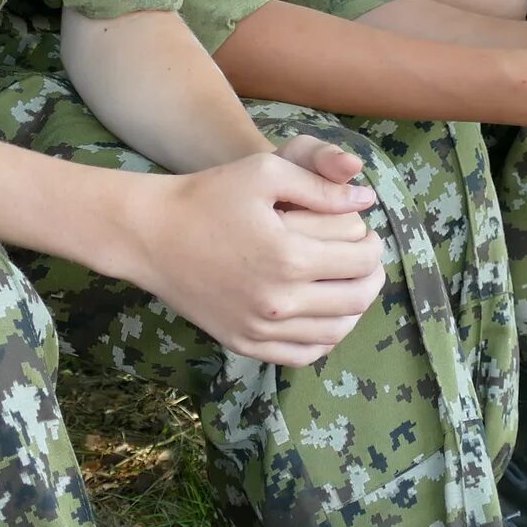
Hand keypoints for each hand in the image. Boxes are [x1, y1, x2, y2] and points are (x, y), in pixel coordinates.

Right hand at [127, 140, 386, 364]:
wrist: (152, 234)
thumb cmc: (209, 194)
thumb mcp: (266, 171)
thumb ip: (322, 186)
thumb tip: (367, 198)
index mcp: (290, 256)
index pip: (361, 261)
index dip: (374, 245)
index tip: (368, 234)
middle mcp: (279, 301)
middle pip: (355, 299)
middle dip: (371, 277)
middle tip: (366, 260)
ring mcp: (260, 328)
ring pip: (334, 333)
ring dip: (354, 309)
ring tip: (349, 286)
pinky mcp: (244, 343)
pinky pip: (301, 355)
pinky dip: (324, 339)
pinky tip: (323, 316)